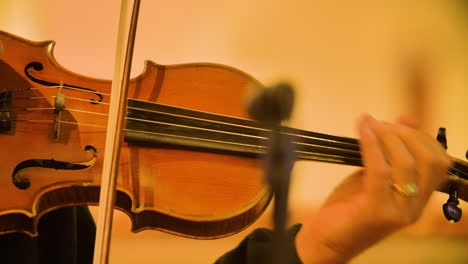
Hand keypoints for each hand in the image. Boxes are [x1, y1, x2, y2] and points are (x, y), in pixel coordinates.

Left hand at [296, 115, 451, 262]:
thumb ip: (389, 155)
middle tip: (382, 123)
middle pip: (429, 161)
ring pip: (407, 164)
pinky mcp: (377, 212)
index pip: (439, 162)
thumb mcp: (373, 177)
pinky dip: (371, 144)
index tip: (400, 121)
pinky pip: (380, 170)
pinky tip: (361, 129)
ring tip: (371, 124)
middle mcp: (414, 208)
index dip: (422, 136)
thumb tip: (405, 119)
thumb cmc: (348, 207)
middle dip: (407, 134)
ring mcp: (398, 212)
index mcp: (418, 199)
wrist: (325, 241)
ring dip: (388, 136)